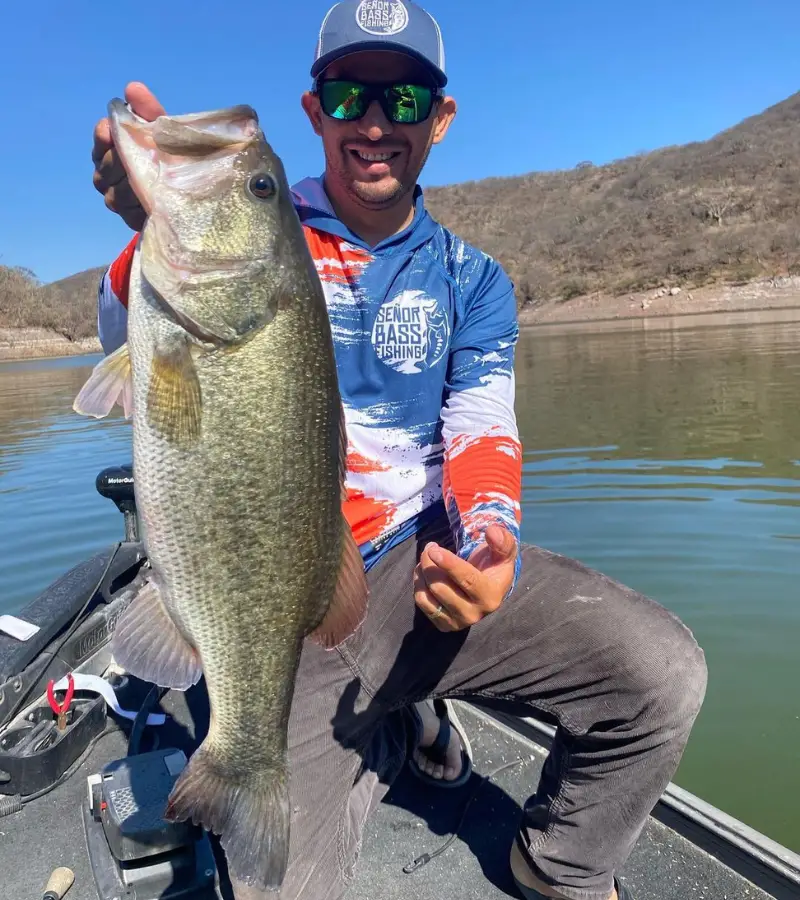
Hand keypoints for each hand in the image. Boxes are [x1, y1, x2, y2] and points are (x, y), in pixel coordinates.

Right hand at [92, 81, 165, 230]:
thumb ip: (149, 111)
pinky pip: (129, 214)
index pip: (102, 136)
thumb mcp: (164, 132)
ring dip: (133, 188)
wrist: (191, 192)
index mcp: (112, 146)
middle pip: (105, 168)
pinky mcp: (130, 219)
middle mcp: (107, 172)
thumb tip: (133, 88)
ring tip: (153, 184)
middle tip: (144, 162)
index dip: (105, 136)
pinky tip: (153, 202)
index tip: (112, 132)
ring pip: (115, 194)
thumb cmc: (172, 156)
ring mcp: (116, 198)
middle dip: (123, 164)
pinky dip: (140, 208)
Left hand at [413, 523, 517, 630]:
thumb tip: (492, 531)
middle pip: (440, 587)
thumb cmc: (494, 566)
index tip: (433, 549)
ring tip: (427, 559)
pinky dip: (418, 584)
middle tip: (430, 547)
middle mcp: (474, 614)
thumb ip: (502, 541)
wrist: (489, 589)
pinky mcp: (444, 625)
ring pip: (426, 596)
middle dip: (429, 562)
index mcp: (490, 596)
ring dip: (421, 573)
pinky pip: (421, 603)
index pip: (467, 580)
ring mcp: (458, 622)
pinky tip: (425, 573)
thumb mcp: (504, 552)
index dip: (448, 564)